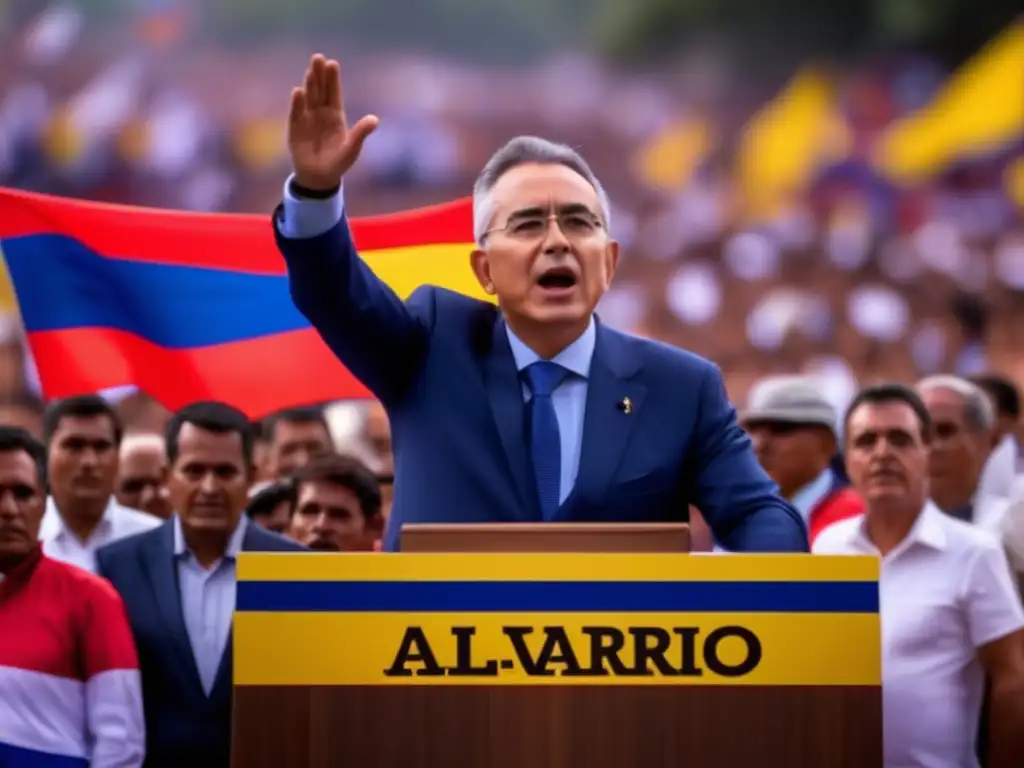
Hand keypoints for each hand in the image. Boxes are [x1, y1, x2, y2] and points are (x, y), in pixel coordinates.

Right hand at [287, 54, 377, 190]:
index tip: (332, 64)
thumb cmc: (338, 162)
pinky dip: (297, 103)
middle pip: (320, 90)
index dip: (333, 79)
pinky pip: (296, 114)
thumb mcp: (352, 148)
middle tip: (318, 58)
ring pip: (308, 98)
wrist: (319, 178)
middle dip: (319, 75)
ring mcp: (307, 119)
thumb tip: (375, 120)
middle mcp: (320, 113)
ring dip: (309, 84)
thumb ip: (361, 133)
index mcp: (335, 115)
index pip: (334, 93)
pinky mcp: (295, 129)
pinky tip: (298, 91)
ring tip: (310, 70)